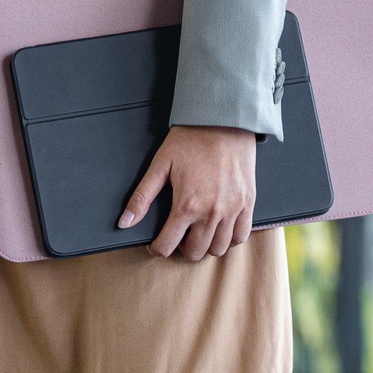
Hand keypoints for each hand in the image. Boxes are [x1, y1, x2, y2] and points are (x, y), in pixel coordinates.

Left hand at [120, 125, 258, 260]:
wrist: (225, 120)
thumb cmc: (191, 139)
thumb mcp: (161, 165)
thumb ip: (142, 197)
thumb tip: (124, 222)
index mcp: (186, 205)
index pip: (167, 246)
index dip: (157, 248)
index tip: (156, 243)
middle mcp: (211, 212)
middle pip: (194, 252)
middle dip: (181, 248)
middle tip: (179, 234)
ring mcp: (232, 209)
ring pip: (218, 248)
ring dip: (205, 245)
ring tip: (199, 231)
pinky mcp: (248, 202)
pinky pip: (240, 236)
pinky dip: (229, 238)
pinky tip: (220, 227)